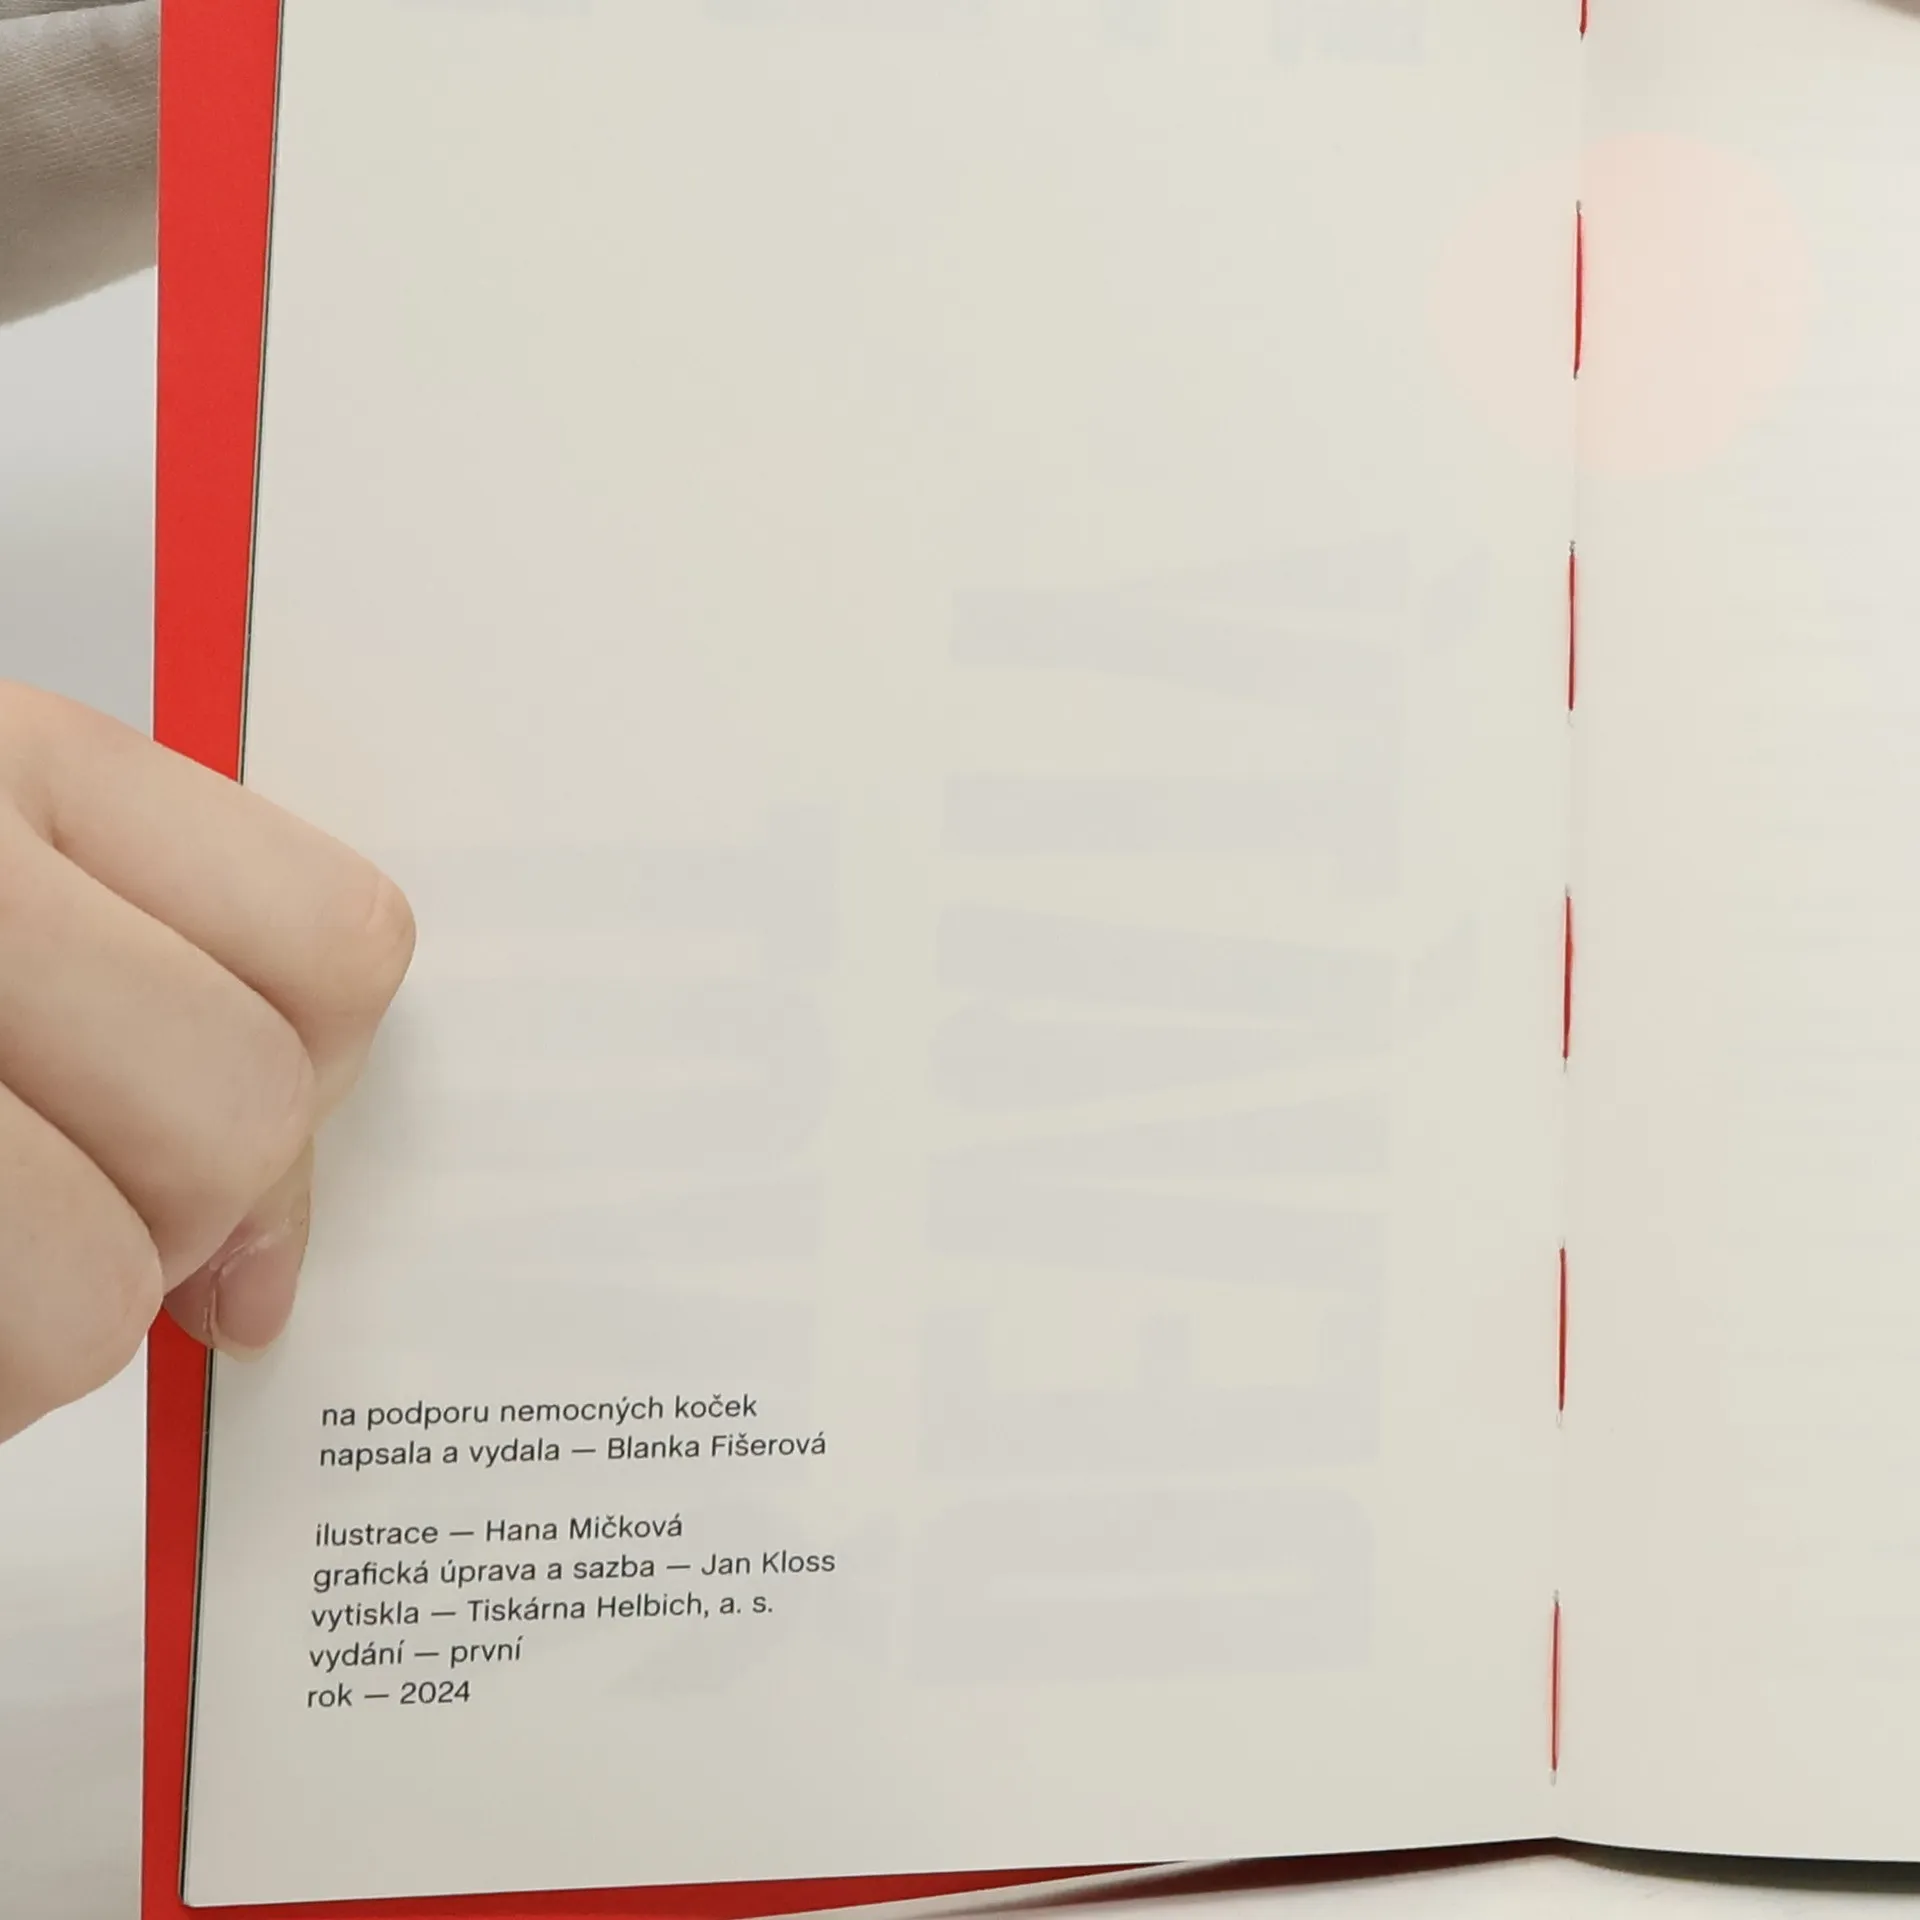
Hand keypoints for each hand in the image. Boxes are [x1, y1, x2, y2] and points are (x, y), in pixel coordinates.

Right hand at [0, 681, 412, 1440]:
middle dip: (183, 1210)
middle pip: (243, 1108)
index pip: (338, 946)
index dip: (320, 1079)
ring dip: (58, 1309)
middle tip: (74, 1204)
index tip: (252, 1139)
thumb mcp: (11, 909)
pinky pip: (31, 1332)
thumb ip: (158, 1009)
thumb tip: (265, 1271)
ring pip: (115, 1268)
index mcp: (21, 762)